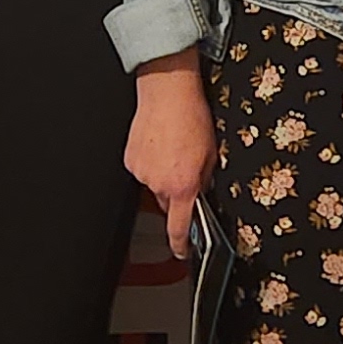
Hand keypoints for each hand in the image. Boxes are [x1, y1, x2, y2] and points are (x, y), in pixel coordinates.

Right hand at [125, 53, 214, 259]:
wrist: (167, 91)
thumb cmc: (191, 116)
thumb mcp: (212, 152)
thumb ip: (205, 179)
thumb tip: (201, 190)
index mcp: (182, 185)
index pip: (178, 227)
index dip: (180, 244)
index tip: (181, 252)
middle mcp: (158, 182)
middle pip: (168, 202)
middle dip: (177, 191)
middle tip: (185, 167)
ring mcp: (142, 171)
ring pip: (155, 184)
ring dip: (164, 173)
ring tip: (173, 148)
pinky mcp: (130, 159)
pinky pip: (143, 168)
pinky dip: (151, 161)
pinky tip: (160, 143)